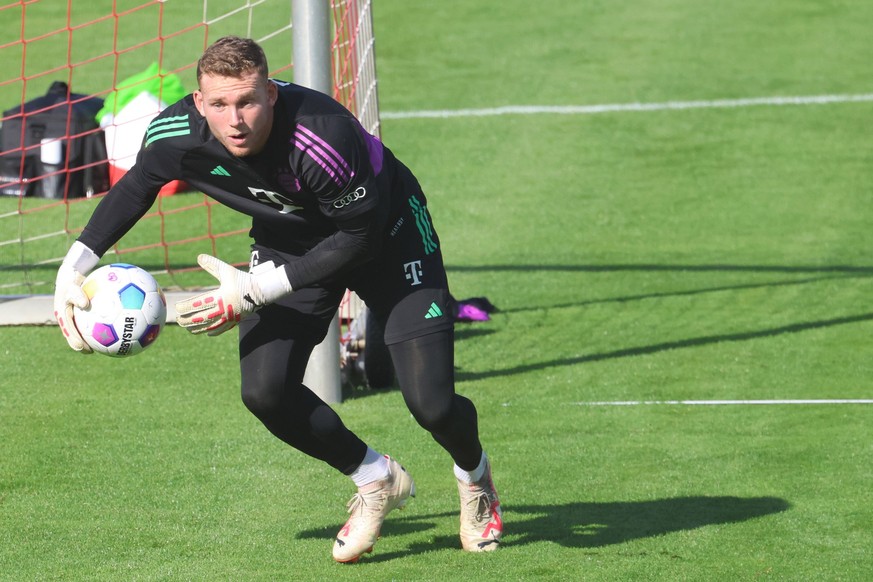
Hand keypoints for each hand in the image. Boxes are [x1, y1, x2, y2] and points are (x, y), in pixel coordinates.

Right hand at [54, 241, 99, 352]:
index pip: (68, 330)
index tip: (80, 347)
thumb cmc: (73, 281)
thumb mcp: (72, 286)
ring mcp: (76, 317)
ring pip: (85, 330)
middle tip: (91, 351)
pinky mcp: (84, 314)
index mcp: (63, 315)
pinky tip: (115, 328)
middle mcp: (69, 318)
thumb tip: (84, 303)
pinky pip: (94, 321)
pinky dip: (103, 326)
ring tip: (104, 345)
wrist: (72, 275)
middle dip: (82, 344)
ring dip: (93, 338)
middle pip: (75, 334)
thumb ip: (76, 294)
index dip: (74, 340)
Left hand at [175, 254, 291, 335]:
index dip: (185, 307)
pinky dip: (212, 332)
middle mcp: (223, 309)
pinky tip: (206, 332)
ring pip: (209, 326)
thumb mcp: (227, 271)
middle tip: (178, 319)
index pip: (197, 304)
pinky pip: (221, 330)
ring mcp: (229, 318)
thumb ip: (213, 265)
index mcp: (220, 297)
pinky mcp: (234, 322)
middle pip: (200, 318)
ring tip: (187, 328)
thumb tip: (199, 257)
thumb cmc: (242, 280)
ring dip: (196, 328)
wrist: (261, 291)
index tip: (177, 307)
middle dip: (187, 320)